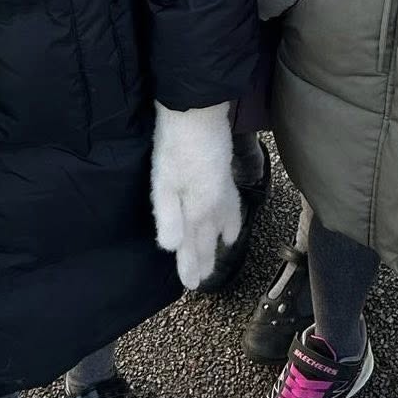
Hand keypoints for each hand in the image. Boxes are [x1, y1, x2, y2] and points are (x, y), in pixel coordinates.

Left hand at [150, 101, 241, 288]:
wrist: (197, 111)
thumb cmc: (175, 147)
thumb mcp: (163, 184)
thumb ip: (168, 218)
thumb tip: (174, 249)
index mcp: (197, 210)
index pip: (193, 245)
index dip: (191, 265)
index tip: (191, 285)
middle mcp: (214, 204)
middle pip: (209, 238)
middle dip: (206, 259)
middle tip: (203, 280)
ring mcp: (222, 189)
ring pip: (223, 224)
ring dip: (219, 242)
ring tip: (221, 253)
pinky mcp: (224, 174)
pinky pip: (232, 207)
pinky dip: (233, 220)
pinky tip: (232, 223)